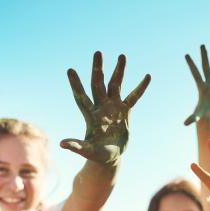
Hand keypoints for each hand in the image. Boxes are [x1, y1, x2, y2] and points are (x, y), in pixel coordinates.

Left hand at [62, 51, 150, 165]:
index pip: (81, 97)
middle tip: (98, 52)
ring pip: (115, 85)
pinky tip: (147, 76)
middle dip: (98, 69)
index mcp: (90, 116)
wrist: (110, 158)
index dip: (76, 84)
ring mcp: (113, 107)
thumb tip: (62, 144)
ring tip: (122, 55)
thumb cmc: (97, 155)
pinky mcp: (125, 111)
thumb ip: (77, 146)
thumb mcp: (87, 152)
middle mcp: (101, 107)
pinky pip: (133, 97)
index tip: (69, 70)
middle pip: (98, 84)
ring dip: (118, 71)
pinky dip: (140, 87)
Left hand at [184, 45, 209, 125]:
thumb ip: (192, 118)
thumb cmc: (203, 114)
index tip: (186, 55)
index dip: (191, 64)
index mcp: (201, 87)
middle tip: (201, 45)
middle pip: (206, 66)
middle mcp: (208, 83)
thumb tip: (185, 124)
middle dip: (204, 56)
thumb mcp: (198, 116)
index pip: (195, 72)